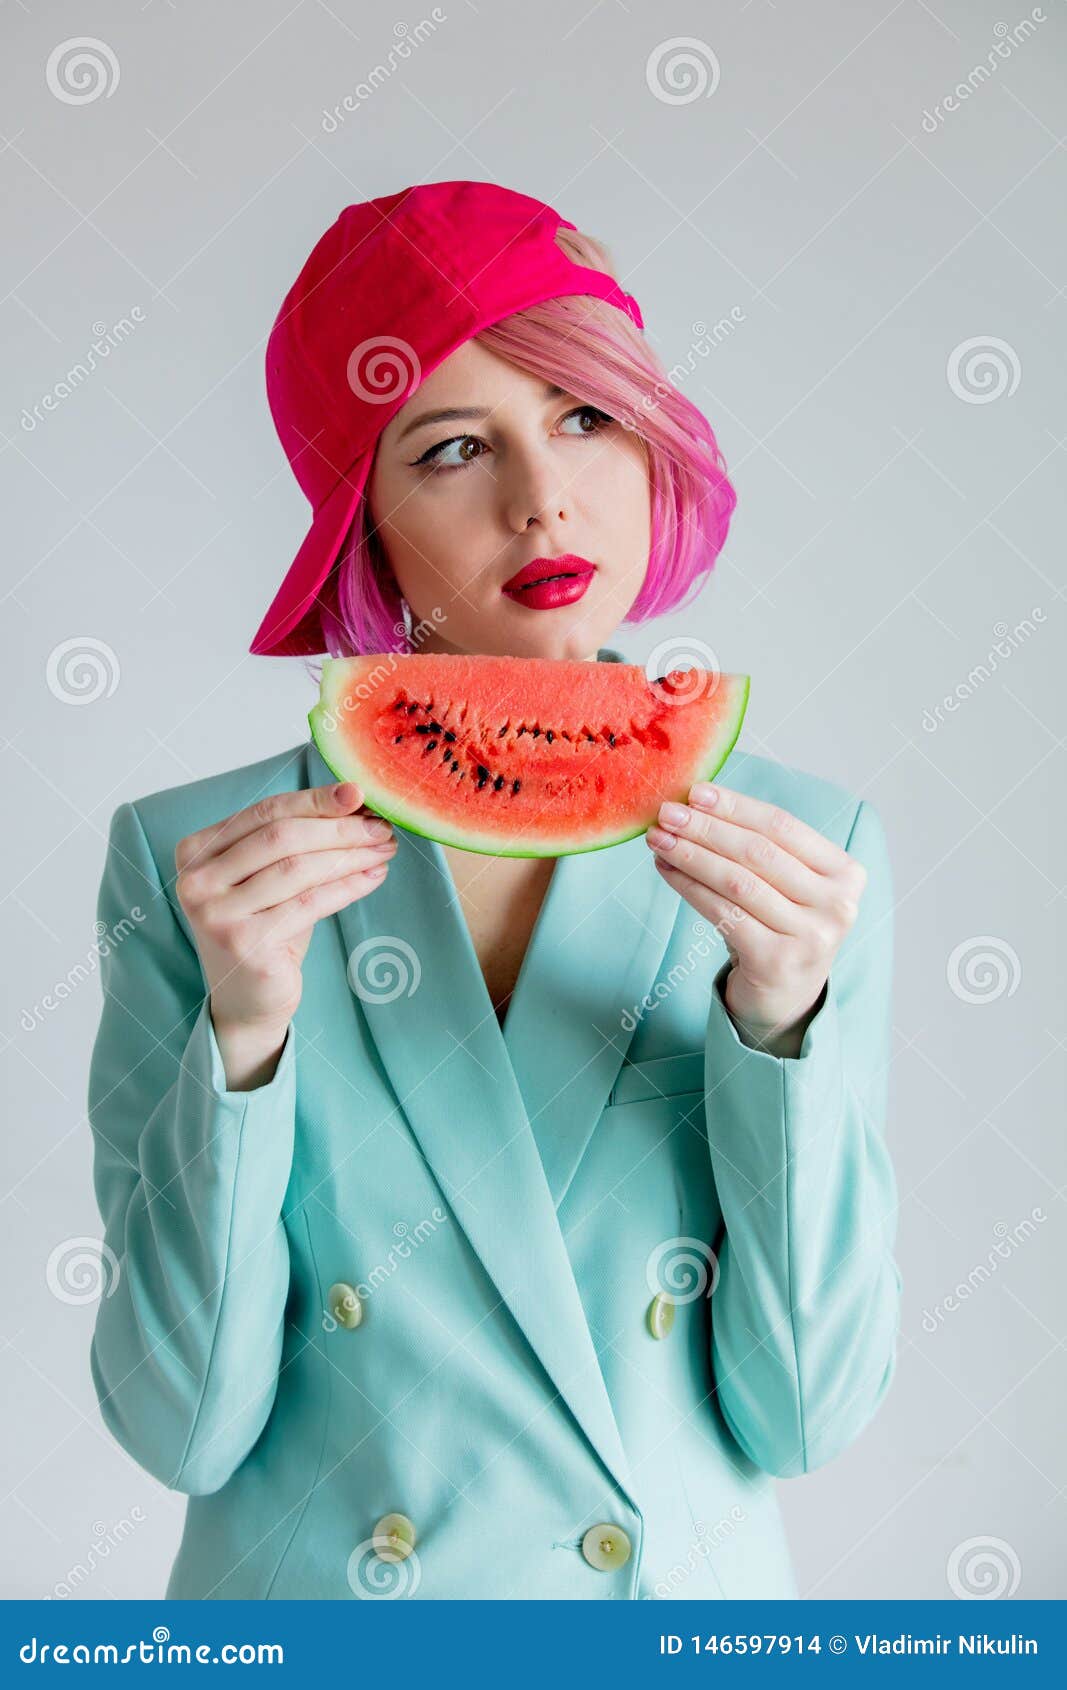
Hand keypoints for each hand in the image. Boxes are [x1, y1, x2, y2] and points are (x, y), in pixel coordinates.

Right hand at [175, 781, 396, 1041]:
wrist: (247, 1000)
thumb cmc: (263, 928)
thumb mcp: (269, 878)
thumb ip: (295, 840)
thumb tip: (353, 799)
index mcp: (196, 852)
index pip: (264, 812)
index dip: (315, 800)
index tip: (358, 794)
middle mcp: (196, 881)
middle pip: (281, 837)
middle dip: (339, 829)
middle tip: (381, 827)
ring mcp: (216, 914)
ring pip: (298, 869)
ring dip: (350, 856)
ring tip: (384, 849)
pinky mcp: (245, 944)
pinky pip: (310, 904)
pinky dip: (348, 886)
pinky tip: (373, 877)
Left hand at [644, 780, 866, 1043]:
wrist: (785, 999)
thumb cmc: (780, 928)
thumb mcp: (787, 885)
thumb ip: (761, 847)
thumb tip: (697, 804)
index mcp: (846, 873)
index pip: (783, 827)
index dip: (736, 806)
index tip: (695, 792)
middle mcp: (837, 905)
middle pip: (758, 852)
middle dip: (706, 828)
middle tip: (666, 812)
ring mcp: (811, 936)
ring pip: (737, 881)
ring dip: (691, 855)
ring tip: (659, 839)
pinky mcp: (777, 961)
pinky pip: (723, 913)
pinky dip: (690, 887)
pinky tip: (667, 871)